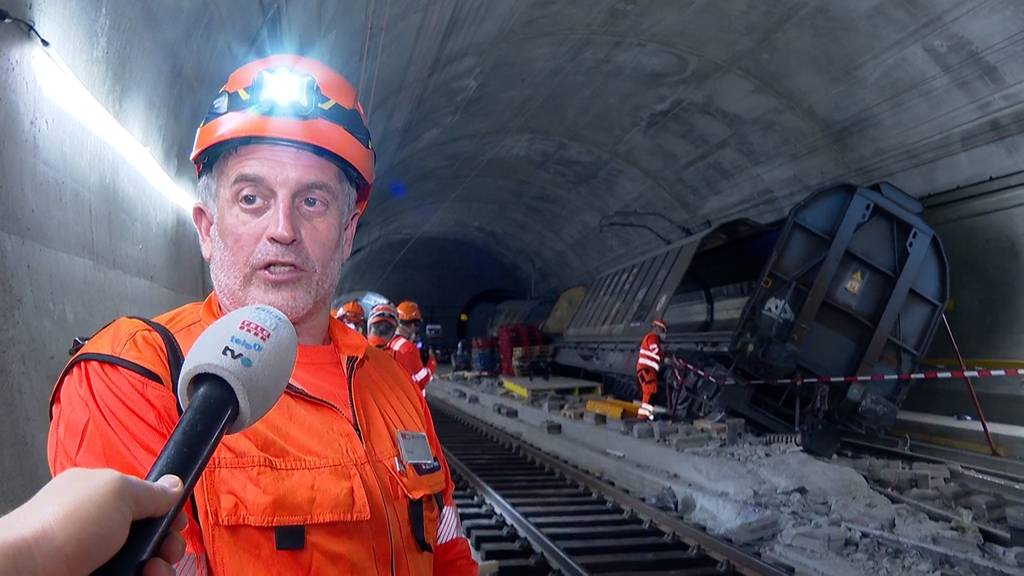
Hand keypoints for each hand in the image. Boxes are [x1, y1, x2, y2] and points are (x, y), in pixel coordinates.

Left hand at [0, 468, 187, 575]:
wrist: (26, 571)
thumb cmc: (65, 526)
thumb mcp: (117, 492)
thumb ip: (151, 490)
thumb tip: (174, 485)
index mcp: (100, 496)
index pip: (145, 501)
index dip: (166, 512)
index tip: (177, 522)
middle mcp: (99, 527)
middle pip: (150, 536)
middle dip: (168, 543)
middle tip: (167, 549)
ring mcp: (98, 558)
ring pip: (145, 563)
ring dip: (161, 567)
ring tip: (153, 570)